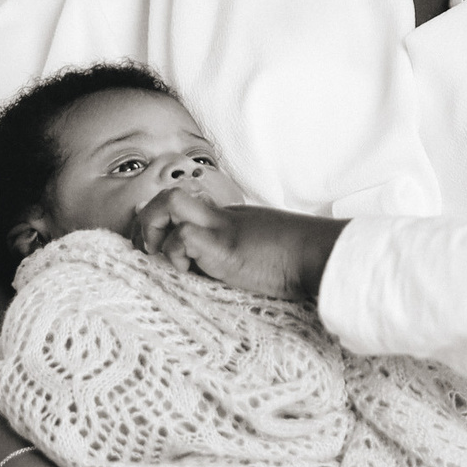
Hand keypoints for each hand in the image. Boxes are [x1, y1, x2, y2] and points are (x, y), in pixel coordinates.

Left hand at [131, 188, 345, 304]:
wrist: (321, 255)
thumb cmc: (295, 261)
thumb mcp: (259, 252)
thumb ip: (233, 254)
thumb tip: (211, 267)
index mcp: (227, 219)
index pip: (179, 207)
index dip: (157, 222)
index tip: (149, 244)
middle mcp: (219, 217)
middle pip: (168, 196)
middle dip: (146, 224)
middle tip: (148, 252)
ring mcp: (221, 228)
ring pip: (168, 204)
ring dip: (154, 230)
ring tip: (162, 258)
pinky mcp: (224, 246)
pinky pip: (184, 236)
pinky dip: (174, 253)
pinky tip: (185, 271)